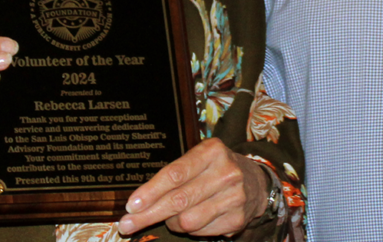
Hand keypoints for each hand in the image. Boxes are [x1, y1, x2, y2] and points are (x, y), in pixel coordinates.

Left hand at [117, 138, 268, 237]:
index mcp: (212, 150)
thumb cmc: (214, 168)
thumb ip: (174, 174)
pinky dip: (190, 230)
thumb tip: (139, 201)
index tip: (131, 205)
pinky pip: (200, 232)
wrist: (255, 182)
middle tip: (127, 225)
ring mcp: (234, 197)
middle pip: (179, 200)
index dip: (151, 191)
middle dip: (149, 214)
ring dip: (171, 222)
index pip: (176, 173)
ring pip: (187, 221)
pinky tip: (192, 219)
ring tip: (169, 216)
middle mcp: (226, 172)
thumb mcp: (198, 159)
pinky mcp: (237, 219)